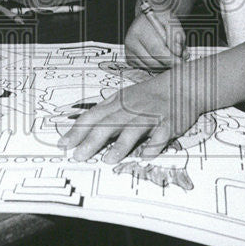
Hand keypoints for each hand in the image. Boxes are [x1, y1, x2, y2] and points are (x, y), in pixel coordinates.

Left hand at [58, 68, 204, 163]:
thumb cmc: (149, 96)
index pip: (92, 117)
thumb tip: (84, 133)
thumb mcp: (124, 99)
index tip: (63, 145)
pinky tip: (145, 156)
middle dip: (92, 140)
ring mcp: (150, 116)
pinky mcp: (168, 124)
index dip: (77, 131)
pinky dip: (153, 145)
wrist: (182, 85)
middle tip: (78, 156)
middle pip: (108, 124)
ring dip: (120, 145)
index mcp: (118, 103)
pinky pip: (160, 136)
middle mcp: (131, 109)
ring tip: (107, 160)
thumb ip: (106, 114)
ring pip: (133, 130)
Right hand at [124, 8, 187, 70]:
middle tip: (178, 61)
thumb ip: (177, 38)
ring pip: (150, 67)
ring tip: (170, 57)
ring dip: (162, 66)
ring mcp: (128, 51)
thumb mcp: (172, 23)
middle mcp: (131, 42)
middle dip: (168, 64)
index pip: (156, 50)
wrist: (150, 16)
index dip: (170, 58)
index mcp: (140, 30)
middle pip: (152, 62)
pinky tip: (160, 58)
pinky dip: (155, 67)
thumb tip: (179, 54)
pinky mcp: (130, 59)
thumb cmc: (161, 19)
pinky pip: (145, 69)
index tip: (180, 62)